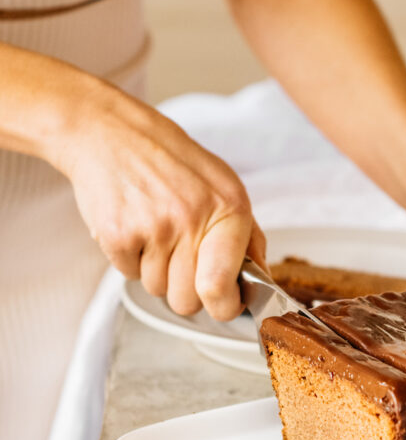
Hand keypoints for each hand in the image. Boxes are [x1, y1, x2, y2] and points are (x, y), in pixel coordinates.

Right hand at [52, 82, 265, 319]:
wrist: (111, 133)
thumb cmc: (169, 159)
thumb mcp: (223, 185)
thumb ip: (246, 235)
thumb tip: (260, 281)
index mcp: (228, 209)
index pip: (222, 287)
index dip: (224, 306)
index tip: (223, 302)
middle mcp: (192, 219)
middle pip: (188, 302)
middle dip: (184, 289)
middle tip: (180, 258)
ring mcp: (152, 228)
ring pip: (157, 290)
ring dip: (155, 270)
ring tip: (155, 231)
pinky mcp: (117, 234)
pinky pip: (128, 275)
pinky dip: (130, 259)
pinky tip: (134, 226)